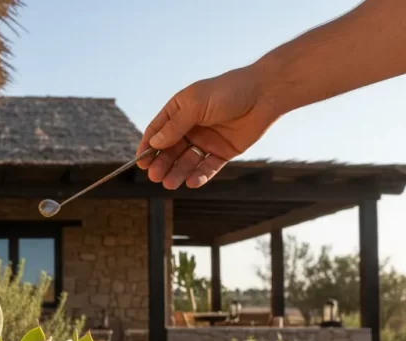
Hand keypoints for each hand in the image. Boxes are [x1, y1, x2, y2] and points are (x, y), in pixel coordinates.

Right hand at [137, 65, 281, 188]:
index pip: (158, 131)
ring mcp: (206, 140)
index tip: (141, 162)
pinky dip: (199, 175)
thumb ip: (175, 126)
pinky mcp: (222, 152)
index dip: (147, 147)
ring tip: (170, 183)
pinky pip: (207, 167)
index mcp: (180, 110)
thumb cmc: (229, 91)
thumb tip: (154, 144)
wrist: (265, 94)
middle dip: (162, 164)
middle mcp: (191, 126)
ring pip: (187, 161)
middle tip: (155, 176)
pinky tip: (192, 182)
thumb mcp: (196, 105)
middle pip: (170, 150)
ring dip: (177, 173)